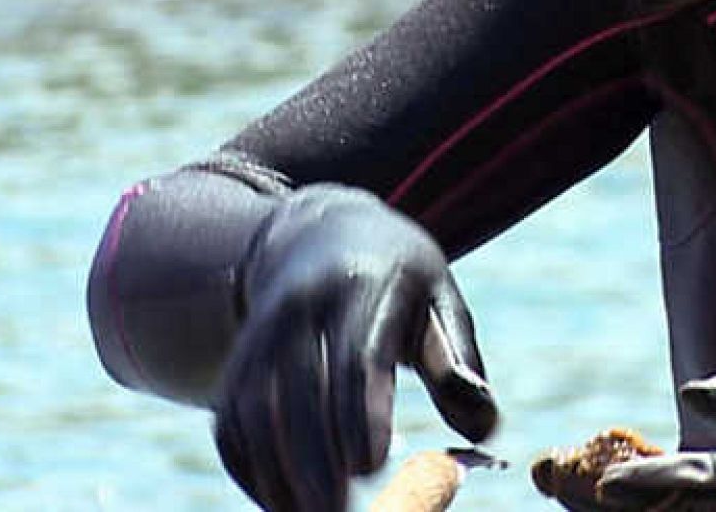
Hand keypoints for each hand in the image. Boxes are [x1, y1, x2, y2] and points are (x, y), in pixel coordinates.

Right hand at [212, 184, 496, 510]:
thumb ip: (457, 361)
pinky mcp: (237, 361)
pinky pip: (230, 421)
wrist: (319, 232)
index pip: (356, 355)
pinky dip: (249, 467)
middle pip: (299, 392)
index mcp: (363, 286)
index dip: (360, 412)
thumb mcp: (438, 297)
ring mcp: (261, 333)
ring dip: (277, 473)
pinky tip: (279, 502)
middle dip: (315, 460)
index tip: (373, 466)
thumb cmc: (398, 277)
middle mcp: (301, 307)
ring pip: (255, 410)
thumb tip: (485, 427)